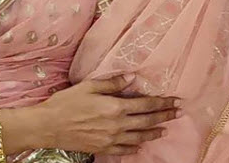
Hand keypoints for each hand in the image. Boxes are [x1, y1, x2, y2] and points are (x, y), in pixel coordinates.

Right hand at [38, 76, 180, 155]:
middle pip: (147, 121)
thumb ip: (113, 83)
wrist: (50, 126)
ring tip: (165, 129)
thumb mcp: (89, 86)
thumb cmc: (67, 102)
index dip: (162, 103)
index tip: (176, 100)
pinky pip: (125, 149)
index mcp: (115, 107)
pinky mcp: (104, 148)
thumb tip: (133, 77)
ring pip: (139, 137)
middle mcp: (117, 125)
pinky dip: (136, 146)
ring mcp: (111, 139)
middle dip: (165, 116)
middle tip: (179, 113)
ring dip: (154, 132)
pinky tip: (141, 144)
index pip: (145, 105)